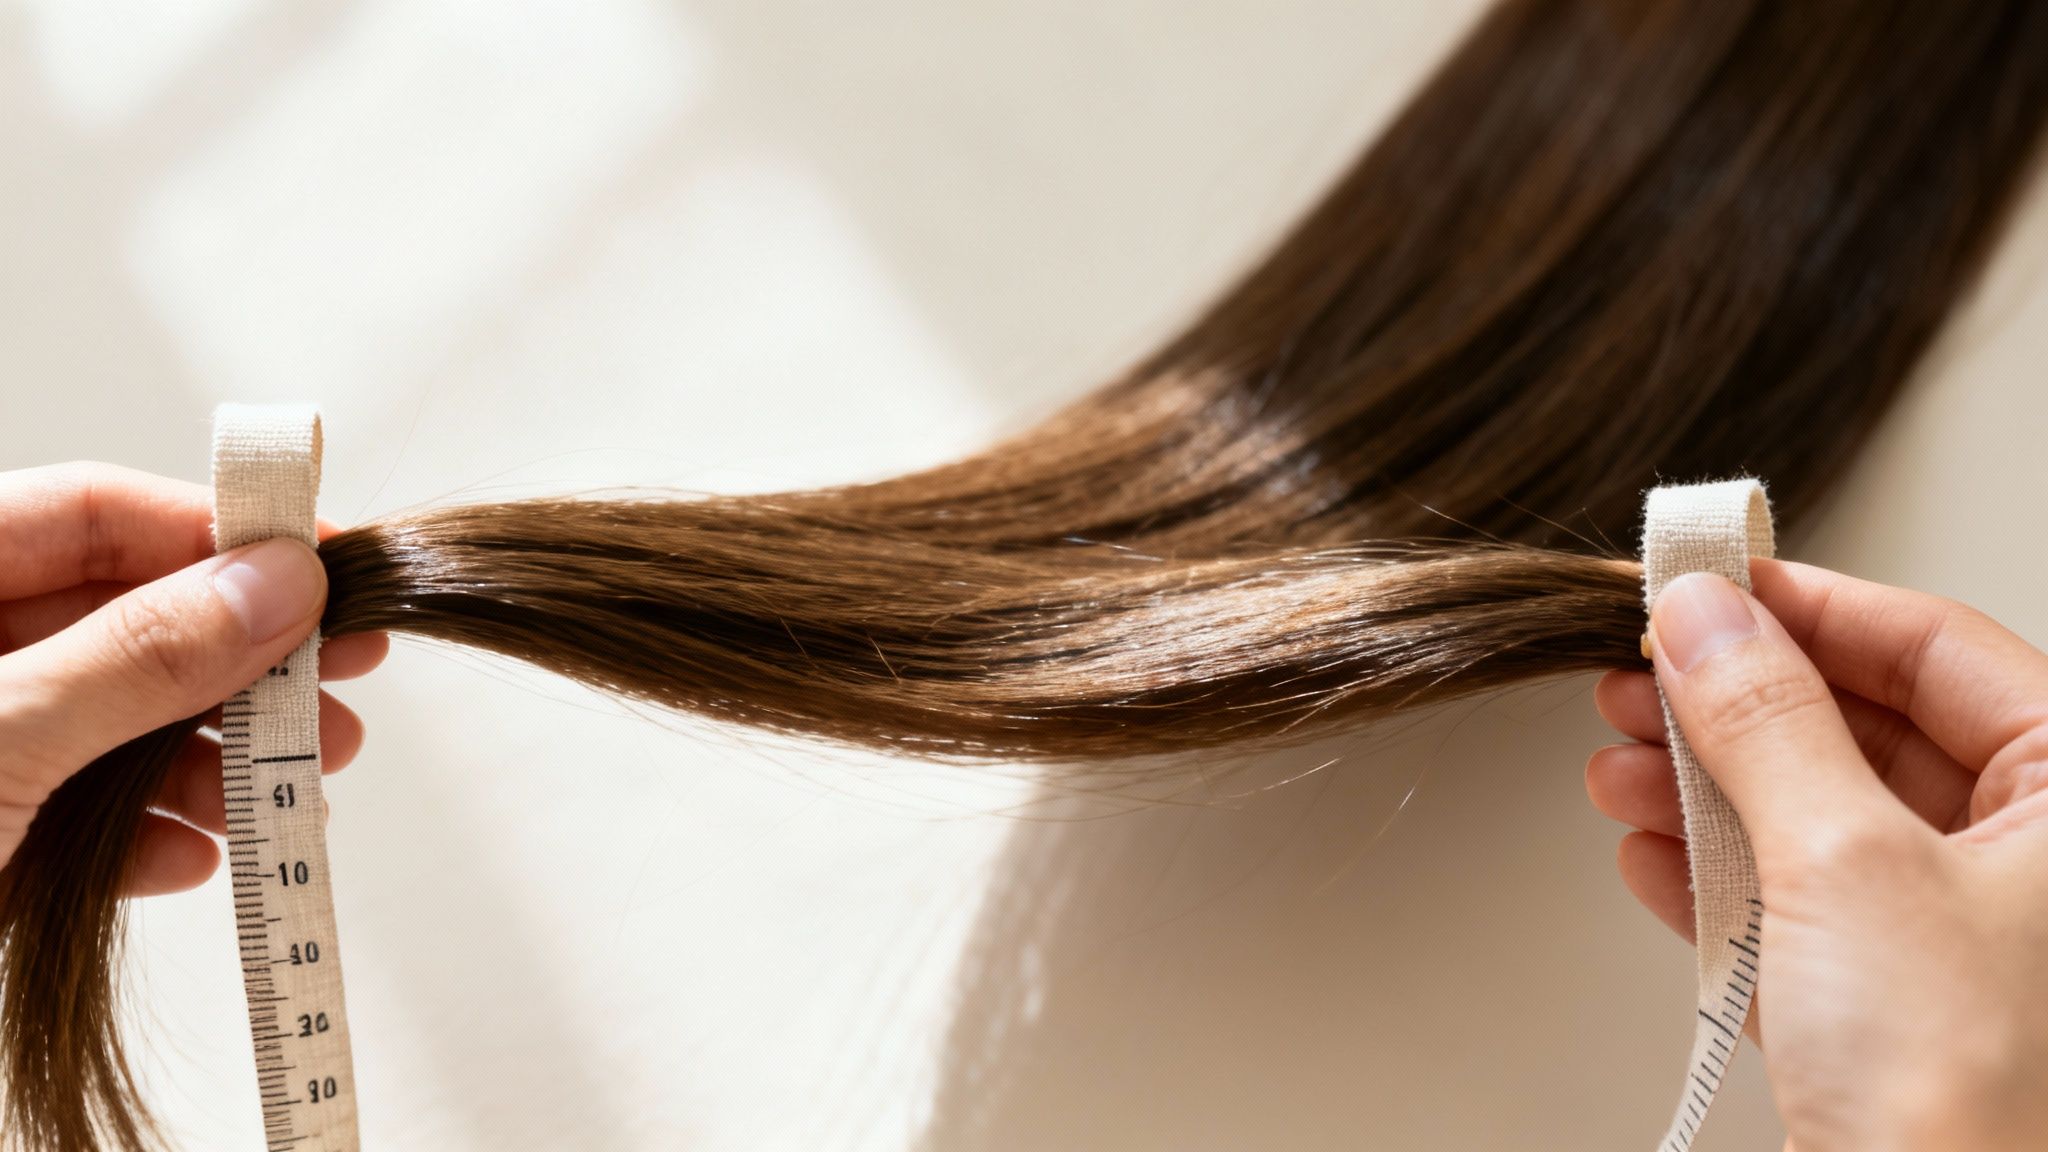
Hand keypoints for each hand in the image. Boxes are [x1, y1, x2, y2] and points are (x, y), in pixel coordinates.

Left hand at [0, 463, 386, 895]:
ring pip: (105, 719)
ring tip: (292, 793)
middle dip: (237, 660)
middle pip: (118, 617)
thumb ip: (140, 655)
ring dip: (207, 758)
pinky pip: (62, 816)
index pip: (93, 512)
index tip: (333, 568)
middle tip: (344, 681)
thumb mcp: (2, 734)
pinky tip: (192, 857)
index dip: (218, 530)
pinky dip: (137, 835)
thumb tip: (284, 582)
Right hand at [1587, 559, 2047, 1151]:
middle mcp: (2040, 861)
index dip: (1809, 607)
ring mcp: (1970, 936)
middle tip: (1643, 676)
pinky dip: (1721, 876)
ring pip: (1825, 816)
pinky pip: (1805, 904)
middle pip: (1869, 728)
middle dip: (1738, 705)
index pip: (1937, 648)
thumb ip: (1765, 720)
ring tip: (1621, 767)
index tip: (1705, 586)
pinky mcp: (1901, 1008)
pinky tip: (1651, 852)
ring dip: (1709, 788)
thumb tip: (1705, 616)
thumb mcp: (1848, 866)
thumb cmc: (1968, 1094)